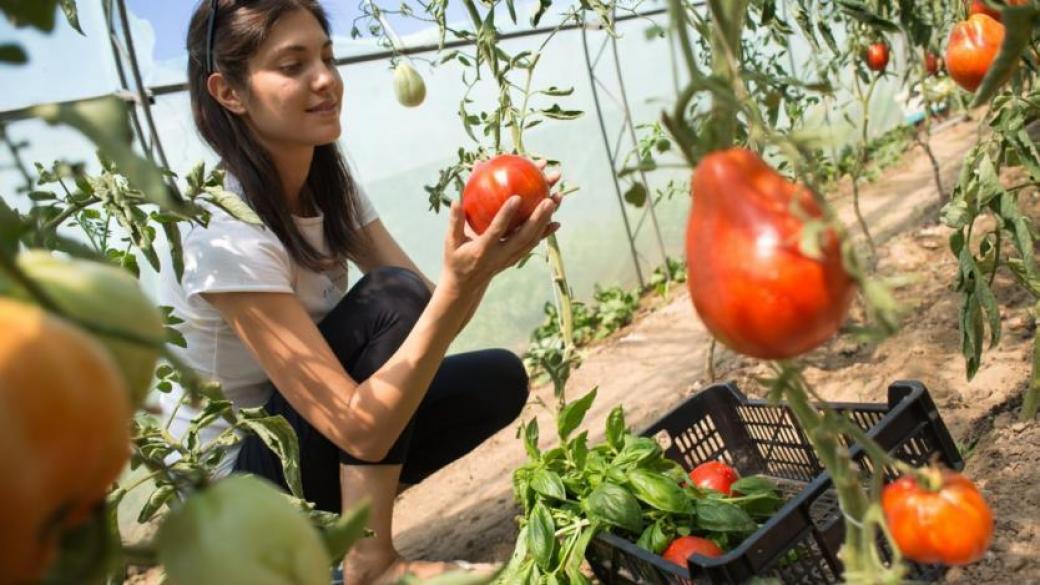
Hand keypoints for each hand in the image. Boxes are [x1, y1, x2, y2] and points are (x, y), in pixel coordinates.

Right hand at [442, 193, 557, 295]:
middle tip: (549, 199)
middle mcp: (500, 256)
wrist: (465, 286)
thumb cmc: (456, 259)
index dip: (506, 215)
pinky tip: (556, 221)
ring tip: (556, 201)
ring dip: (545, 222)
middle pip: (523, 237)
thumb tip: (456, 199)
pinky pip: (532, 245)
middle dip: (538, 218)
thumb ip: (455, 221)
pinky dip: (544, 234)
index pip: (496, 231)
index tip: (517, 197)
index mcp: (482, 250)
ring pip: (531, 240)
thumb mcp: (450, 242)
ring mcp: (509, 259)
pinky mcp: (514, 259)